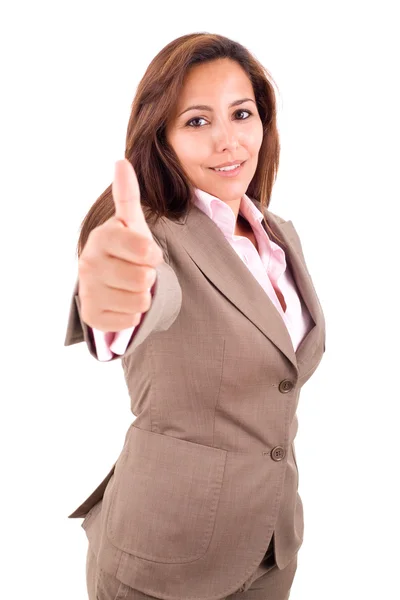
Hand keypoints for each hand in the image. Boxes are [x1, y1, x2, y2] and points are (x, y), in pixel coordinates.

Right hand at [78, 159, 163, 331]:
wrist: (110, 282)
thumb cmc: (126, 250)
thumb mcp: (131, 225)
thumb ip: (128, 196)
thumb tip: (121, 161)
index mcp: (102, 237)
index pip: (145, 251)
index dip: (153, 255)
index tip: (146, 254)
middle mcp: (88, 263)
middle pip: (144, 279)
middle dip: (148, 277)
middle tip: (137, 271)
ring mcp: (87, 291)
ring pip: (139, 302)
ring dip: (142, 296)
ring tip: (130, 287)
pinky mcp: (92, 316)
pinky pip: (130, 320)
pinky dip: (133, 315)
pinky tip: (123, 303)